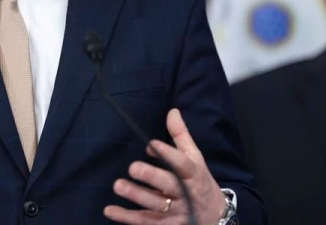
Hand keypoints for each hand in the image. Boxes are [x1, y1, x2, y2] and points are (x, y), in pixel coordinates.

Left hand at [104, 109, 226, 223]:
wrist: (215, 217)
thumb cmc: (199, 181)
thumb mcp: (195, 158)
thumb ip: (181, 136)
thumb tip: (172, 111)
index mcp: (193, 174)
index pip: (183, 164)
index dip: (168, 154)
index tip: (152, 144)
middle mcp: (186, 194)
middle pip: (169, 185)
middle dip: (151, 177)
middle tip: (133, 167)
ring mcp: (176, 212)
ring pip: (156, 205)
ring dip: (136, 196)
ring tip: (118, 185)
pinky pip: (146, 222)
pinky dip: (127, 218)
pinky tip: (110, 210)